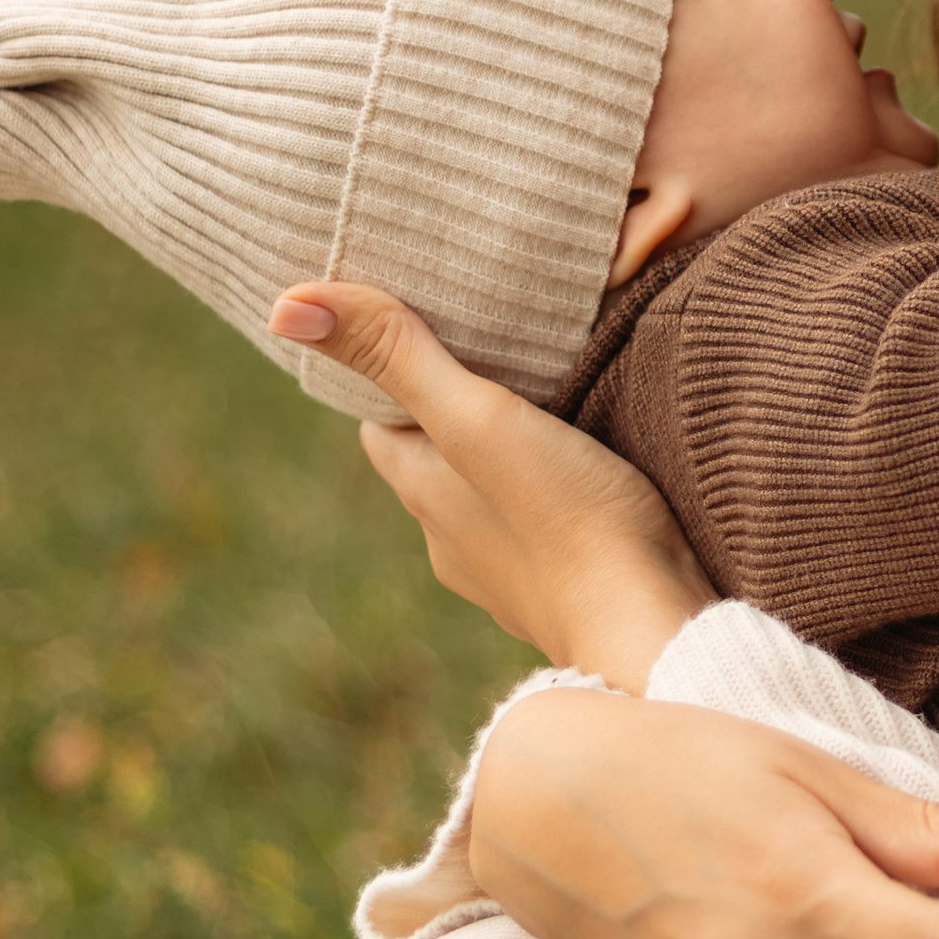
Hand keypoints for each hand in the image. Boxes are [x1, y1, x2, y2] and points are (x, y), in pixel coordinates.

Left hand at [266, 280, 712, 687]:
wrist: (650, 631)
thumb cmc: (567, 518)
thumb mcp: (479, 417)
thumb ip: (400, 357)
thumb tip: (288, 307)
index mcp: (422, 491)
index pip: (379, 419)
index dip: (393, 370)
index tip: (429, 325)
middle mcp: (450, 539)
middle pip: (433, 455)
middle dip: (457, 407)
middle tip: (504, 350)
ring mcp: (507, 574)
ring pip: (488, 495)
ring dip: (508, 456)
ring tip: (558, 403)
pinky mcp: (565, 590)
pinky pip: (543, 529)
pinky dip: (552, 499)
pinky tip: (593, 479)